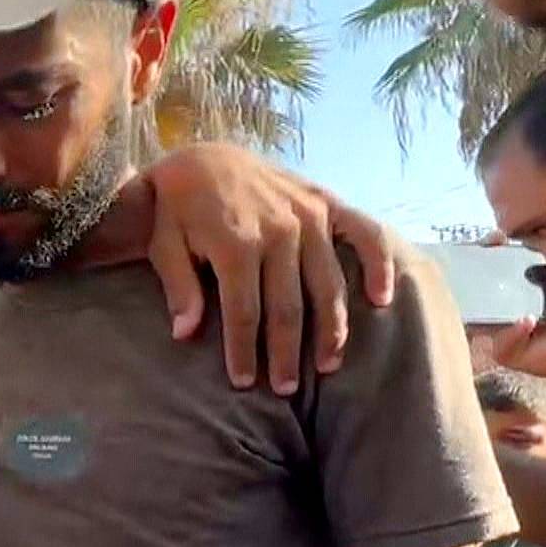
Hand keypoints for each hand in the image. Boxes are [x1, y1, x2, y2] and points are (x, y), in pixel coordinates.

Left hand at [147, 145, 396, 393]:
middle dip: (285, 353)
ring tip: (327, 366)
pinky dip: (378, 264)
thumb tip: (184, 333)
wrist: (202, 158)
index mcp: (236, 243)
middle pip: (288, 306)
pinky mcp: (326, 203)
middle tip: (283, 389)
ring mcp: (308, 215)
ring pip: (327, 283)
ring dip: (331, 328)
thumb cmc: (177, 210)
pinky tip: (381, 300)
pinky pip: (364, 233)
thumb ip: (178, 288)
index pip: (244, 312)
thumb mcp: (164, 245)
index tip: (243, 382)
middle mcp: (279, 230)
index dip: (244, 351)